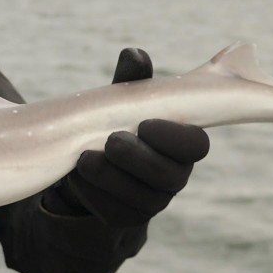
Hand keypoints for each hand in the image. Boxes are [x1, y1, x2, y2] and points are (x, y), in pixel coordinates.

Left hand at [44, 48, 209, 227]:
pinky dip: (92, 194)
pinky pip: (113, 212)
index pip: (196, 146)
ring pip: (139, 198)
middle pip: (168, 176)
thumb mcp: (117, 100)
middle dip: (138, 158)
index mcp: (180, 144)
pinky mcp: (124, 219)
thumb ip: (129, 81)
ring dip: (110, 177)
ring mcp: (150, 202)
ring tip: (84, 158)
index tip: (144, 123)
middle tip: (111, 140)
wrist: (82, 165)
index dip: (174, 137)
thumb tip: (134, 54)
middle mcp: (172, 176)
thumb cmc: (111, 124)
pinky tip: (75, 176)